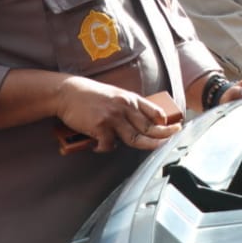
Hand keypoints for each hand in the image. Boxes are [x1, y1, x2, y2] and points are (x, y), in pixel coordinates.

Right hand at [54, 76, 183, 152]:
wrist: (67, 93)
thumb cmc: (90, 95)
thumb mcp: (115, 94)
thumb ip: (127, 106)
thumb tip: (139, 120)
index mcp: (130, 98)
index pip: (154, 111)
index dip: (166, 122)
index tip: (174, 127)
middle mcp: (124, 107)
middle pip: (149, 127)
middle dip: (163, 136)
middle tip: (171, 141)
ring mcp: (113, 117)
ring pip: (135, 138)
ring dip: (144, 146)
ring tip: (151, 149)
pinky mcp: (100, 127)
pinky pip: (109, 144)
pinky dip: (105, 148)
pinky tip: (99, 147)